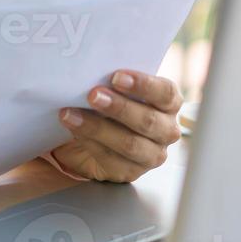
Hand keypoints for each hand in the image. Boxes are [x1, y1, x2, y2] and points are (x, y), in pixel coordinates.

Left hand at [51, 70, 182, 182]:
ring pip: (130, 144)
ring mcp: (152, 154)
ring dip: (98, 128)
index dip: (143, 85)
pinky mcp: (132, 171)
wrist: (96, 135)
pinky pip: (113, 160)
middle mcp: (166, 130)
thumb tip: (92, 69)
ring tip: (71, 114)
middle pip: (149, 121)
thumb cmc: (110, 104)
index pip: (166, 93)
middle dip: (118, 107)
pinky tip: (74, 132)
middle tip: (92, 95)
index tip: (116, 76)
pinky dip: (90, 143)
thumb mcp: (115, 88)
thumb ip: (113, 80)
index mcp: (168, 103)